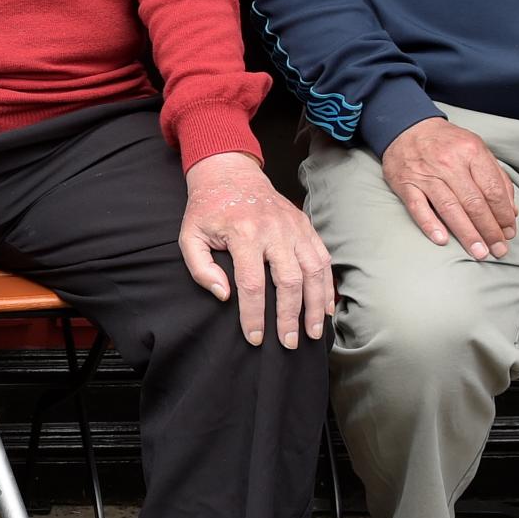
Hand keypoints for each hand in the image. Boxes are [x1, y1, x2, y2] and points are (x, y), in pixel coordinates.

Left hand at [179, 151, 332, 347]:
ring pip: (314, 271)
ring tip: (313, 332)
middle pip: (289, 281)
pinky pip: (323, 258)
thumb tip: (224, 295)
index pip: (252, 284)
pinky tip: (327, 307)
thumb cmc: (208, 210)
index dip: (254, 315)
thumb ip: (200, 268)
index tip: (254, 338)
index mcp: (244, 234)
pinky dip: (327, 285)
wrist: (230, 174)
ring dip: (316, 305)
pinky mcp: (305, 226)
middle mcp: (274, 231)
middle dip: (290, 317)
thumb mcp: (190, 236)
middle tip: (288, 343)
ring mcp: (294, 228)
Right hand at [381, 117, 518, 259]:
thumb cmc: (446, 142)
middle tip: (499, 250)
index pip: (492, 189)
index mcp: (471, 152)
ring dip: (466, 234)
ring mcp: (425, 174)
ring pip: (450, 208)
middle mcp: (449, 163)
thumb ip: (496, 177)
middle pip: (474, 203)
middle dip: (489, 230)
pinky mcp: (405, 184)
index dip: (503, 214)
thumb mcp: (476, 149)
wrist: (406, 127)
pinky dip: (430, 224)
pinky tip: (442, 240)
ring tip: (480, 253)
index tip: (510, 232)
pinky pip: (418, 207)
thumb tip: (511, 210)